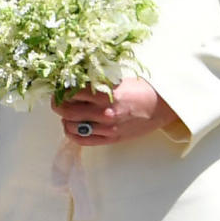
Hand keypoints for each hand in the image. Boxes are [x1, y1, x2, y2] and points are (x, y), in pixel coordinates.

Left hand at [53, 78, 179, 145]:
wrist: (162, 106)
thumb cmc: (142, 89)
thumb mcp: (118, 79)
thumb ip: (97, 82)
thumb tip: (74, 81)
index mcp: (106, 94)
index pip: (72, 92)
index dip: (62, 88)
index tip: (60, 86)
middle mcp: (104, 112)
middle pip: (66, 110)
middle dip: (58, 104)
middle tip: (57, 99)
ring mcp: (106, 128)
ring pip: (72, 127)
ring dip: (65, 119)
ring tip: (67, 113)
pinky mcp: (110, 139)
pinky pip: (83, 141)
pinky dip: (73, 133)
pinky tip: (72, 126)